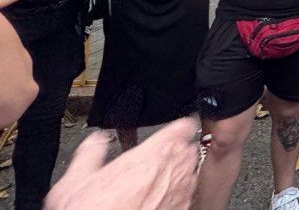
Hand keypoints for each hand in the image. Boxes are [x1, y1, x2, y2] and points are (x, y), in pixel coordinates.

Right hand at [44, 117, 199, 209]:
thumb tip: (94, 142)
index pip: (183, 126)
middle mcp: (175, 170)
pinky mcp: (184, 208)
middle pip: (187, 149)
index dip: (179, 127)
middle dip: (174, 152)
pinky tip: (155, 201)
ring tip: (152, 184)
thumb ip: (91, 152)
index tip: (174, 129)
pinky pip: (187, 195)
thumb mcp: (77, 180)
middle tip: (154, 162)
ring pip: (189, 172)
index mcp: (155, 153)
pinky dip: (176, 195)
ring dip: (176, 173)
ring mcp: (183, 191)